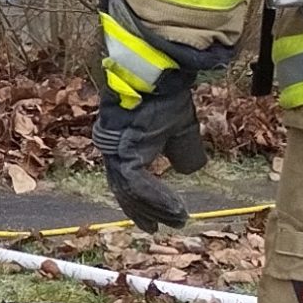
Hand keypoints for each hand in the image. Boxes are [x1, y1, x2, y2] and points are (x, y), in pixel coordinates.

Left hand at [93, 79, 204, 231]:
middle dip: (142, 210)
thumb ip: (183, 151)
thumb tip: (188, 171)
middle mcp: (115, 149)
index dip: (142, 201)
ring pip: (129, 190)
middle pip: (124, 189)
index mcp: (126, 144)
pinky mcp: (118, 149)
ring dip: (154, 207)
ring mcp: (113, 149)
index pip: (129, 180)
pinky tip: (172, 207)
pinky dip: (155, 197)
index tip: (154, 220)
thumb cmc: (167, 96)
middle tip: (159, 228)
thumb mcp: (181, 130)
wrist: (159, 75)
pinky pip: (135, 182)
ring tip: (177, 218)